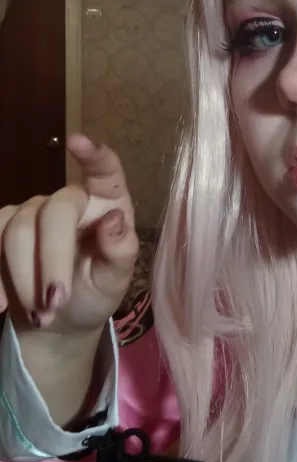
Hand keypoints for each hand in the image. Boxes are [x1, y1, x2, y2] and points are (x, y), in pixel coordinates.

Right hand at [0, 135, 138, 335]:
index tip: (78, 141)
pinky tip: (2, 304)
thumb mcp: (114, 280)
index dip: (93, 154)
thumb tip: (116, 220)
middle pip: (53, 213)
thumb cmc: (94, 292)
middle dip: (51, 262)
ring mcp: (32, 211)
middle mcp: (70, 200)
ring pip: (16, 231)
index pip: (104, 170)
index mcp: (106, 204)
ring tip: (42, 315)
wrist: (58, 319)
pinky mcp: (1, 228)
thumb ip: (120, 252)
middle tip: (55, 304)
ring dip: (24, 278)